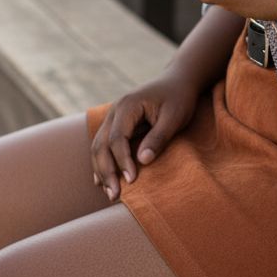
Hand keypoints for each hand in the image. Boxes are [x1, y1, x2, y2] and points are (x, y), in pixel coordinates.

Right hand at [91, 70, 199, 201]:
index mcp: (127, 106)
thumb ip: (158, 137)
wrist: (177, 81)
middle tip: (115, 195)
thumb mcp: (174, 117)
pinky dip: (102, 164)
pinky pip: (102, 146)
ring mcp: (112, 118)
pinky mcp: (116, 125)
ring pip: (97, 147)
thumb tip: (143, 161)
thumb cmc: (179, 98)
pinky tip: (103, 182)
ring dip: (101, 171)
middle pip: (100, 145)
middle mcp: (114, 111)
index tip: (131, 180)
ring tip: (110, 194)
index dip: (122, 161)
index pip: (117, 139)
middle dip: (106, 171)